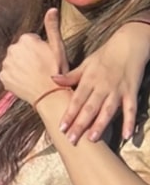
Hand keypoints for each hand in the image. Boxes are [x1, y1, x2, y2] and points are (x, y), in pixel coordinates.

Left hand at [0, 19, 58, 104]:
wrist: (49, 94)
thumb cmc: (56, 70)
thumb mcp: (58, 46)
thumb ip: (52, 26)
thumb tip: (51, 9)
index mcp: (26, 39)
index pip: (30, 40)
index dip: (39, 49)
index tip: (45, 58)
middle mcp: (12, 49)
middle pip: (20, 51)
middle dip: (28, 57)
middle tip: (40, 67)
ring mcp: (6, 64)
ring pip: (13, 62)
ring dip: (20, 67)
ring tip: (33, 75)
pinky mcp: (3, 77)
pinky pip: (8, 74)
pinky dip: (15, 77)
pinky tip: (25, 81)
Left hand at [53, 18, 149, 141]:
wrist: (129, 44)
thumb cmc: (105, 56)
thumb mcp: (86, 63)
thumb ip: (70, 76)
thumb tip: (52, 79)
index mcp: (89, 79)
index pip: (77, 99)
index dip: (69, 114)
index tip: (61, 127)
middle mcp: (102, 86)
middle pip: (90, 108)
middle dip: (80, 124)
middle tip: (72, 140)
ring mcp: (117, 90)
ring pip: (108, 110)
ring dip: (101, 124)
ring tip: (93, 139)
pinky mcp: (131, 92)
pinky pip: (131, 109)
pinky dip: (130, 122)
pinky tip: (127, 136)